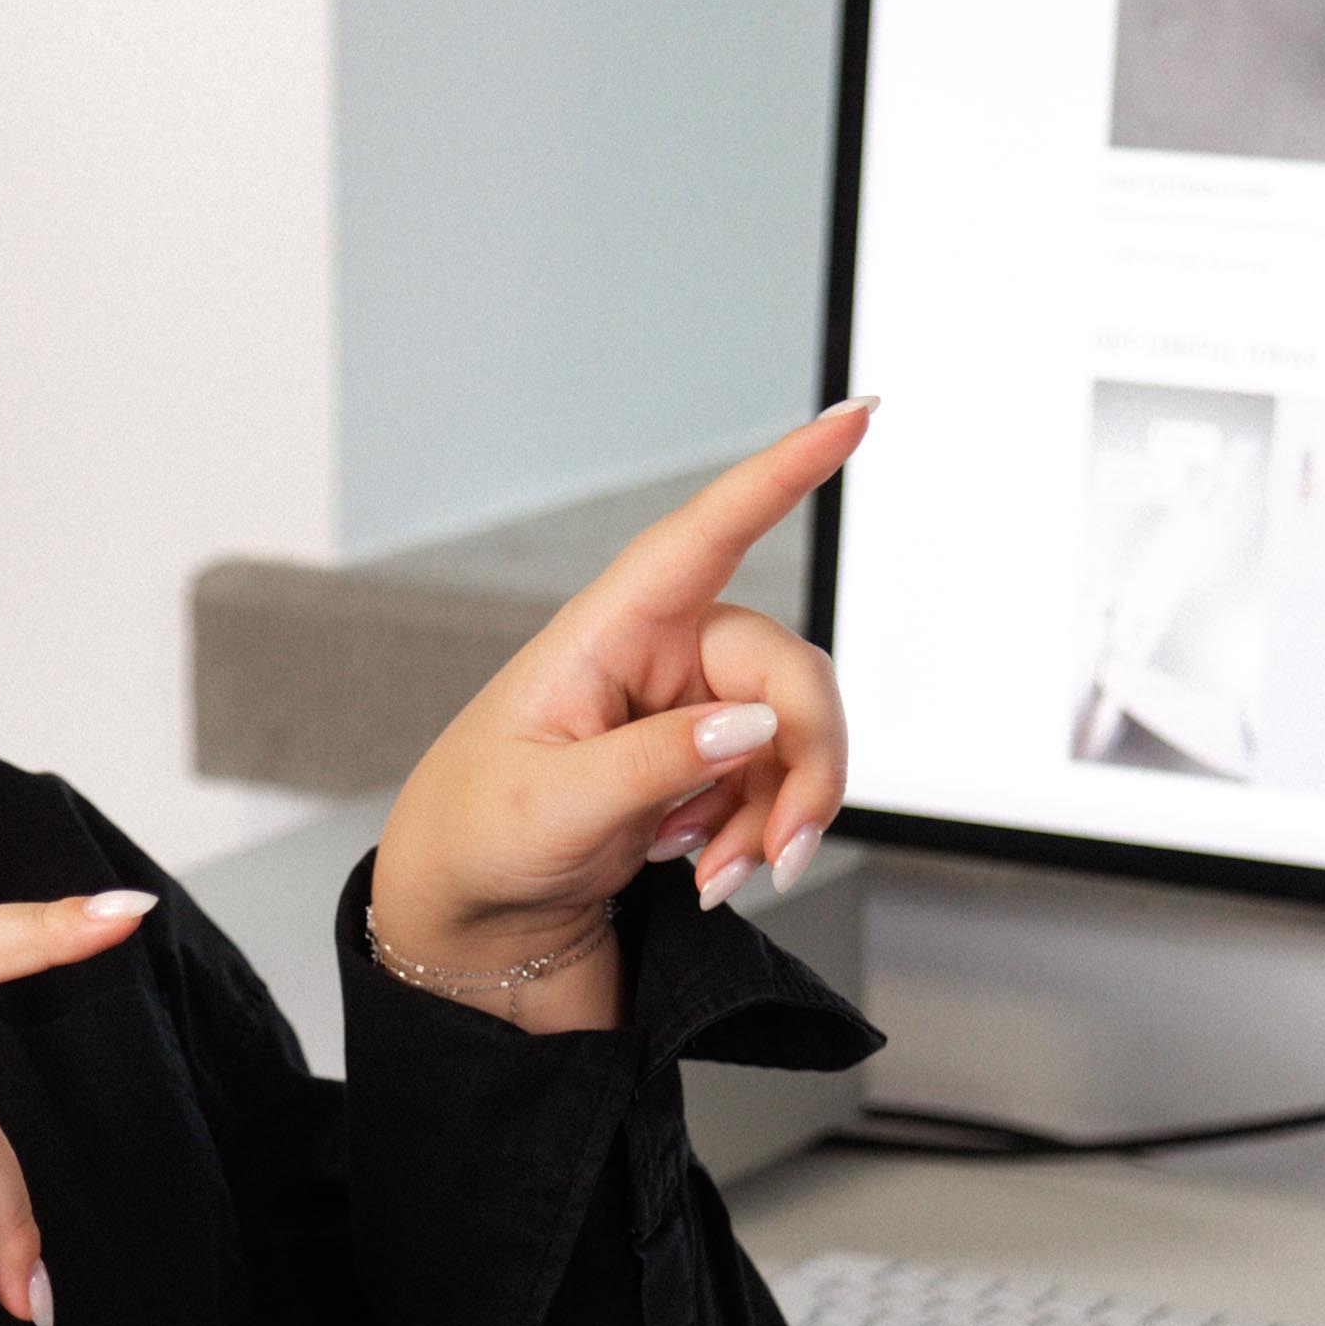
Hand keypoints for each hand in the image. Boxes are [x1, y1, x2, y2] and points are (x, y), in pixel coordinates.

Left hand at [367, 401, 871, 1030]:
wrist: (472, 907)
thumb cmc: (479, 833)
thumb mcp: (553, 805)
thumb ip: (653, 763)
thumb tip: (751, 726)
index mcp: (606, 632)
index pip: (705, 535)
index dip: (782, 473)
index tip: (852, 418)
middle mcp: (660, 653)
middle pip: (785, 673)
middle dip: (804, 765)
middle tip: (784, 851)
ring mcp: (690, 706)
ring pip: (795, 735)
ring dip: (778, 815)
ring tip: (718, 876)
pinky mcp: (708, 759)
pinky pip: (778, 781)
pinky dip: (759, 834)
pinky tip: (707, 869)